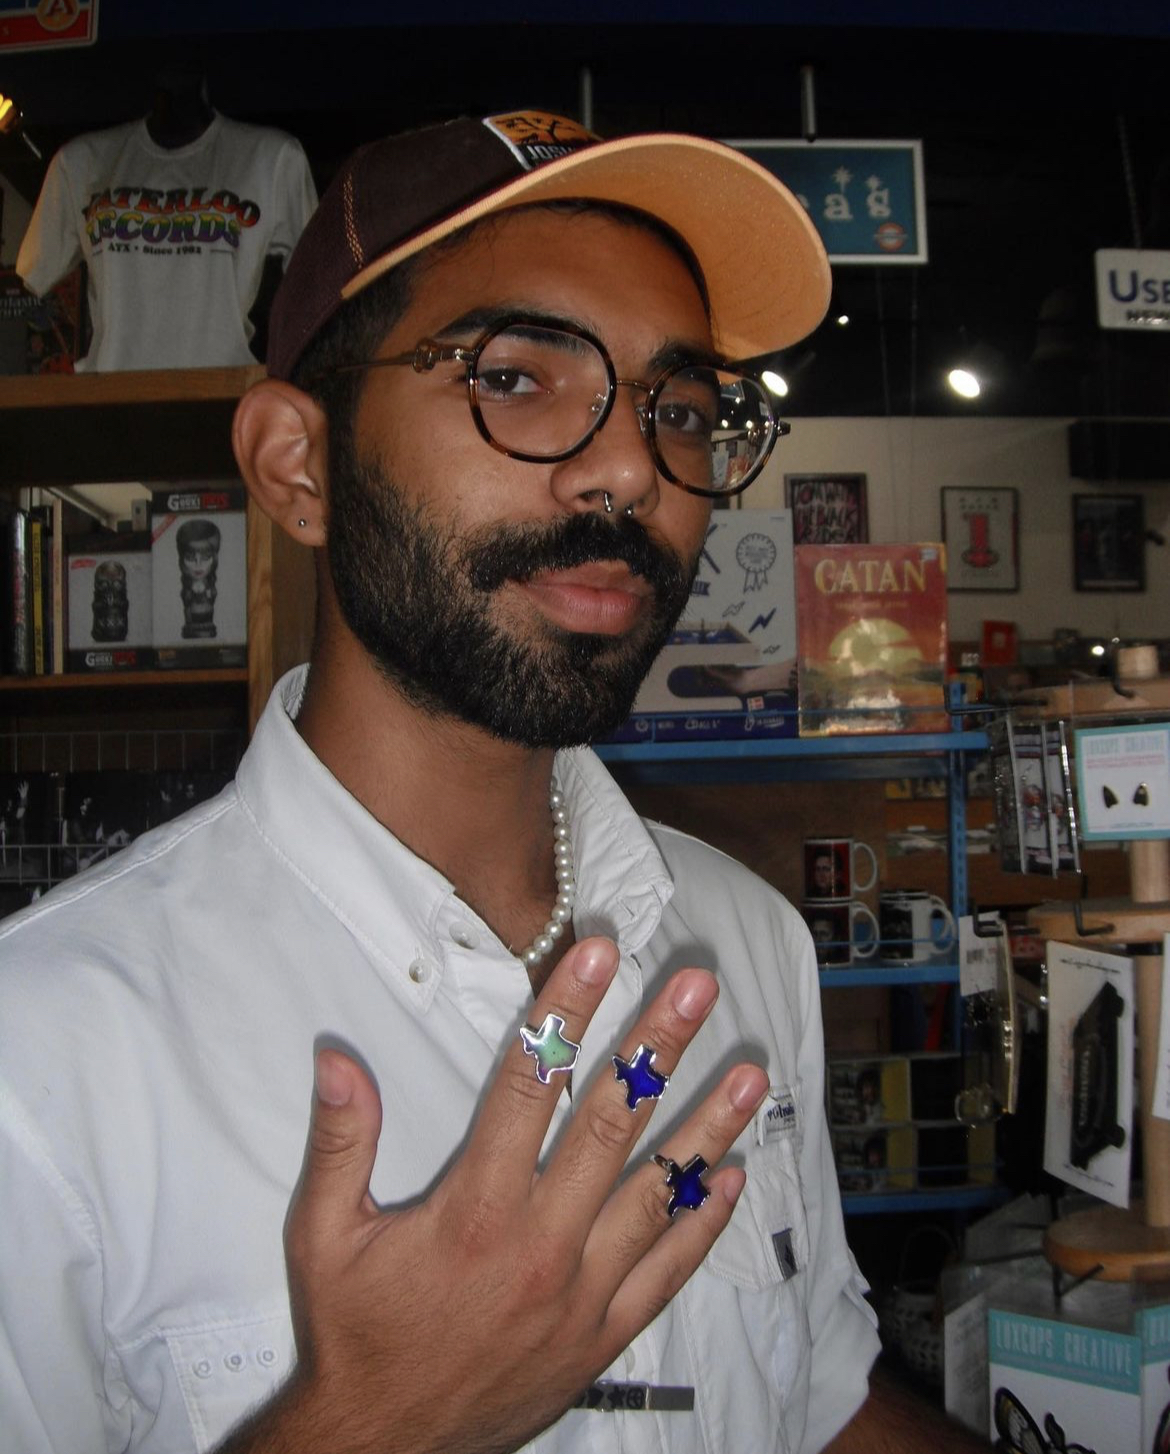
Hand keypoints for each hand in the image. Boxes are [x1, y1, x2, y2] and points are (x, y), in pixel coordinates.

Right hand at [220, 936, 768, 1453]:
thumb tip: (337, 1059)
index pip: (530, 1083)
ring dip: (707, 1126)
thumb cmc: (356, 1334)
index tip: (600, 953)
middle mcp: (539, 1242)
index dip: (566, 1010)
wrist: (382, 1449)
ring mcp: (581, 1292)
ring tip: (751, 1071)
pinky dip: (704, 1223)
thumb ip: (340, 1143)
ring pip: (658, 1193)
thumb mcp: (322, 1238)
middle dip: (657, 1046)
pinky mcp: (603, 1335)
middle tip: (697, 987)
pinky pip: (667, 1273)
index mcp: (475, 1207)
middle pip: (611, 1123)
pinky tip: (736, 1177)